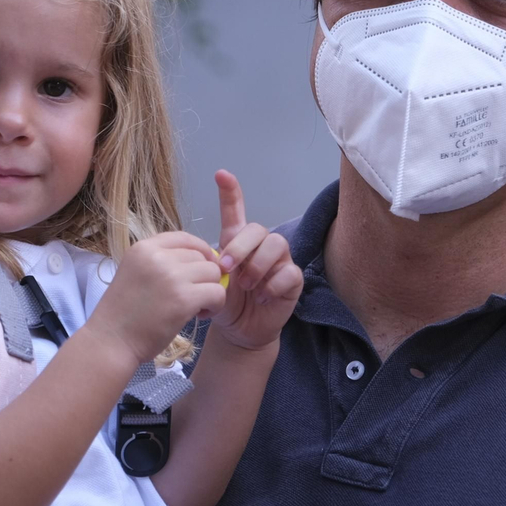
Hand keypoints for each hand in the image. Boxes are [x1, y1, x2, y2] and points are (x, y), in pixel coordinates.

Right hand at [86, 233, 225, 368]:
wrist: (111, 341)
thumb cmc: (123, 313)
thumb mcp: (135, 272)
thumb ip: (161, 262)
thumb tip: (200, 258)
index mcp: (143, 248)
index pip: (185, 238)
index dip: (200, 252)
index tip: (200, 270)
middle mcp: (157, 256)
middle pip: (201, 255)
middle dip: (204, 275)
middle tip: (193, 296)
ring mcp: (171, 276)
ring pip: (213, 272)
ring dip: (211, 290)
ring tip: (197, 306)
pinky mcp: (183, 299)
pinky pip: (217, 293)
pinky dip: (215, 305)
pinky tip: (201, 315)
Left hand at [209, 170, 301, 351]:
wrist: (239, 330)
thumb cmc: (225, 302)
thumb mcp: (212, 281)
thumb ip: (212, 265)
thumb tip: (212, 256)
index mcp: (237, 241)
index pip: (235, 210)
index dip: (230, 191)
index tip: (221, 174)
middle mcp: (260, 246)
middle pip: (258, 228)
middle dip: (240, 247)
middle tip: (226, 268)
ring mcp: (279, 261)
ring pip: (276, 244)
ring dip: (257, 266)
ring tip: (246, 285)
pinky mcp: (293, 280)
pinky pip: (289, 272)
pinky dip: (273, 285)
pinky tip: (262, 297)